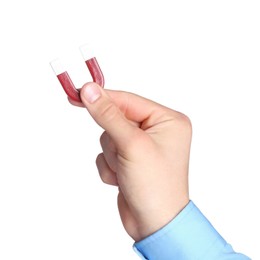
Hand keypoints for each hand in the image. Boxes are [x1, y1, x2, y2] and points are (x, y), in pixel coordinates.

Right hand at [69, 83, 191, 241]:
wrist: (154, 225)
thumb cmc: (155, 186)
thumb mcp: (131, 145)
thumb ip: (108, 115)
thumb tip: (90, 91)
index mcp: (168, 120)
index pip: (128, 100)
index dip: (103, 98)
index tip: (79, 92)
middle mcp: (157, 130)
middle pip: (117, 119)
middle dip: (114, 140)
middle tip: (122, 156)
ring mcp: (143, 145)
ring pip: (110, 137)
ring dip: (112, 156)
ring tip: (126, 171)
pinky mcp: (131, 158)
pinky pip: (108, 152)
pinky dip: (110, 167)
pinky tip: (123, 179)